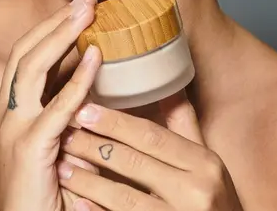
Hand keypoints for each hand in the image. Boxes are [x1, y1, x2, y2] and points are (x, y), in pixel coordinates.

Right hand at [0, 0, 102, 210]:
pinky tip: (95, 58)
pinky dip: (76, 80)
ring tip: (89, 13)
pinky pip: (56, 107)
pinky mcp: (28, 150)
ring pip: (32, 69)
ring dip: (62, 36)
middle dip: (56, 22)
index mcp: (8, 110)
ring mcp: (12, 130)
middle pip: (26, 53)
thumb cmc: (46, 190)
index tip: (78, 8)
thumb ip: (66, 109)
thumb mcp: (53, 140)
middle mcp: (4, 114)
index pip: (24, 56)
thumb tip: (94, 75)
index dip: (50, 28)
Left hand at [57, 90, 243, 210]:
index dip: (116, 122)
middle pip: (134, 162)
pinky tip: (77, 204)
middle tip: (65, 132)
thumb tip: (166, 79)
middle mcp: (195, 192)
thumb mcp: (206, 161)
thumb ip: (183, 123)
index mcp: (204, 163)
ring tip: (63, 167)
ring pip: (124, 198)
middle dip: (95, 146)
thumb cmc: (213, 200)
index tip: (85, 109)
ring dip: (89, 181)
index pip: (152, 136)